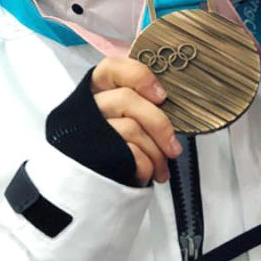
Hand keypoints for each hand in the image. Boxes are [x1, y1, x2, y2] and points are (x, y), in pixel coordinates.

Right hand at [91, 57, 181, 185]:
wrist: (90, 193)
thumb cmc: (114, 152)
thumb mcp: (121, 122)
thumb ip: (137, 105)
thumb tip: (167, 106)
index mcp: (94, 93)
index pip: (110, 68)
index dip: (139, 76)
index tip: (161, 96)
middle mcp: (86, 109)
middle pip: (126, 99)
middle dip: (159, 124)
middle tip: (174, 147)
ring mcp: (87, 133)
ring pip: (131, 128)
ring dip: (157, 152)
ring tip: (162, 168)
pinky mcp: (92, 157)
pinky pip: (130, 154)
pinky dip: (146, 167)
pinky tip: (148, 174)